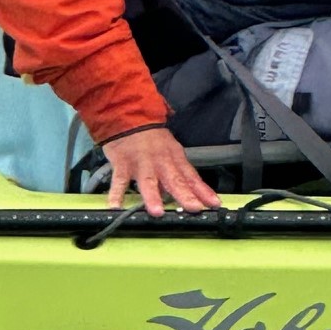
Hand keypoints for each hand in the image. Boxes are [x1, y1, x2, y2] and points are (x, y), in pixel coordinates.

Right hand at [102, 127, 219, 216]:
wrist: (131, 117)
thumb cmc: (152, 139)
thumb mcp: (171, 151)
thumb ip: (177, 173)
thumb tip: (186, 195)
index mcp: (175, 159)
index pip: (192, 177)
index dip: (204, 191)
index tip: (215, 204)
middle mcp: (161, 162)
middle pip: (175, 180)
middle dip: (185, 195)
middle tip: (194, 208)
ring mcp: (142, 163)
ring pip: (148, 181)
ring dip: (153, 196)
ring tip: (157, 212)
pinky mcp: (123, 164)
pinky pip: (119, 181)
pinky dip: (116, 194)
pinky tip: (115, 207)